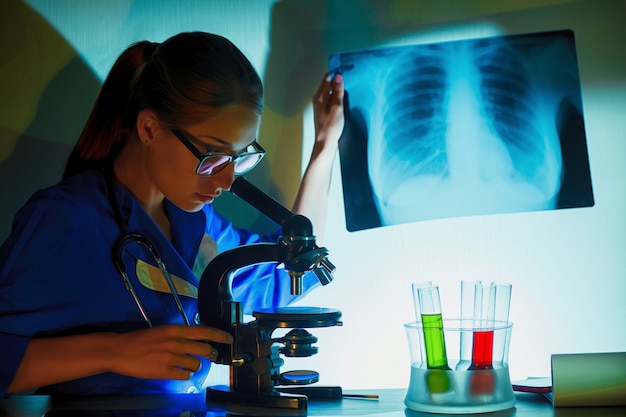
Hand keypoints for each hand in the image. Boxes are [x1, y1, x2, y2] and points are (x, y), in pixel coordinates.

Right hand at [110, 324, 232, 379]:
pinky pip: (184, 376)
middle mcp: (176, 343)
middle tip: (212, 355)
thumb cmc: (139, 339)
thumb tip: (194, 339)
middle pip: (205, 349)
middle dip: (211, 354)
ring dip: (195, 366)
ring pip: (196, 365)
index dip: (220, 336)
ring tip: (188, 364)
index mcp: (175, 330)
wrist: (120, 350)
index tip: (229, 339)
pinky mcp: (165, 372)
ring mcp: (171, 358)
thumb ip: (178, 334)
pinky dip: (184, 375)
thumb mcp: (162, 330)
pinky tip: (179, 372)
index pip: (204, 331)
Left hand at [312, 72, 344, 149]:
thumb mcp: (337, 107)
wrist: (326, 143)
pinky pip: (332, 100)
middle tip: (350, 80)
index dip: (337, 73)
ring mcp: (322, 106)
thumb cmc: (330, 128)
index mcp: (319, 96)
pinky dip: (339, 98)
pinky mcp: (326, 112)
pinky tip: (345, 101)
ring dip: (340, 91)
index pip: (327, 78)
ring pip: (331, 92)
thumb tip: (338, 77)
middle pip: (329, 84)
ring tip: (349, 91)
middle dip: (339, 81)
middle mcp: (319, 99)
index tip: (346, 70)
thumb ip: (337, 92)